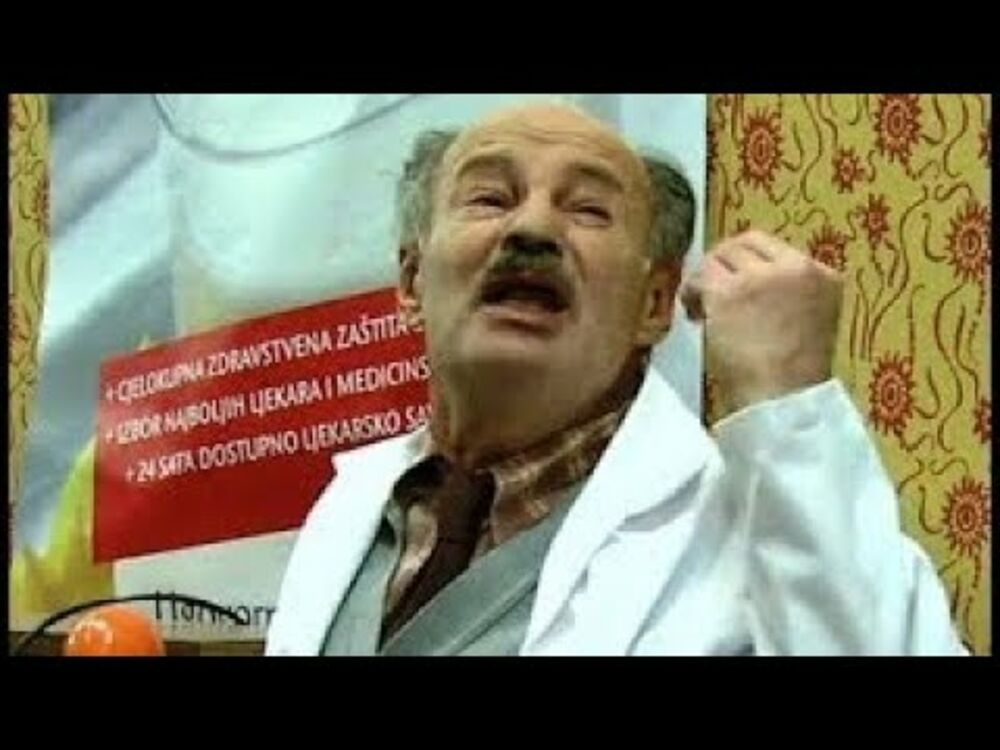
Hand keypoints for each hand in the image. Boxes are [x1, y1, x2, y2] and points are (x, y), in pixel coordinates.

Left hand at [680, 230, 843, 412]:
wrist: (784, 398)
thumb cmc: (792, 377)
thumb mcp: (808, 324)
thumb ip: (786, 296)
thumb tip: (741, 280)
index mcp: (824, 276)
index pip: (775, 249)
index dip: (748, 265)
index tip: (737, 287)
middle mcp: (796, 268)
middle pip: (745, 243)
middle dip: (724, 264)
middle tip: (712, 292)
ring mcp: (761, 277)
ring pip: (719, 257)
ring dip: (705, 280)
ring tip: (702, 310)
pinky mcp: (729, 292)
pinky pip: (700, 277)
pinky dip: (691, 293)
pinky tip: (694, 314)